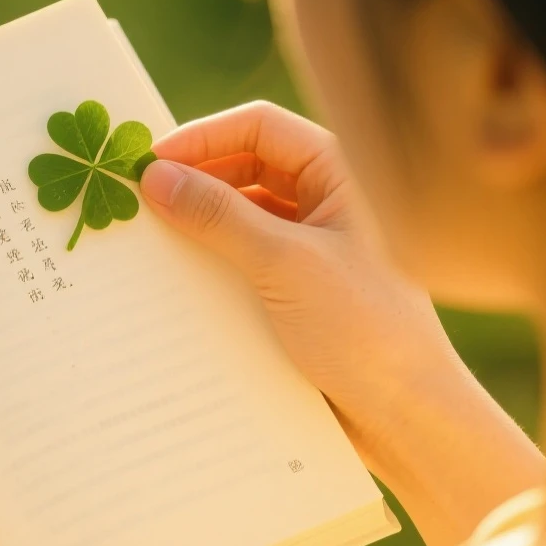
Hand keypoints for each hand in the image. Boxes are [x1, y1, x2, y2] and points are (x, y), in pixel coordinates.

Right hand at [140, 101, 545, 545]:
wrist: (407, 417)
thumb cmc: (366, 332)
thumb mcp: (283, 266)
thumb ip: (218, 216)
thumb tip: (155, 176)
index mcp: (342, 175)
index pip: (260, 128)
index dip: (202, 138)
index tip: (148, 163)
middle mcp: (328, 203)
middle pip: (246, 168)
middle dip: (194, 180)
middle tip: (139, 202)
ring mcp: (314, 248)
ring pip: (242, 217)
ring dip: (198, 225)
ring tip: (150, 243)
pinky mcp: (299, 292)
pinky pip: (244, 262)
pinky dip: (211, 265)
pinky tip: (176, 283)